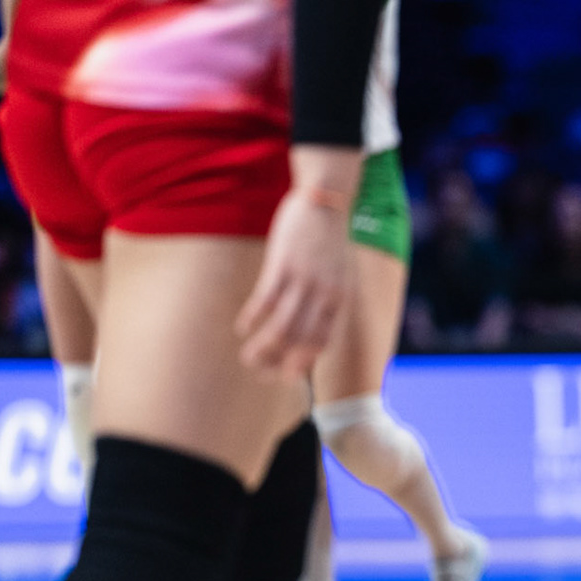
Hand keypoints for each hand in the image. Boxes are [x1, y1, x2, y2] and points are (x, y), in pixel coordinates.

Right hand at [236, 146, 355, 378]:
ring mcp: (304, 282)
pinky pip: (265, 301)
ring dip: (263, 348)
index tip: (286, 378)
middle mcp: (324, 296)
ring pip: (282, 328)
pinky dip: (253, 318)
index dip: (303, 364)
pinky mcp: (283, 266)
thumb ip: (328, 299)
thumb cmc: (328, 239)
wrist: (326, 202)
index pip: (322, 343)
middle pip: (300, 342)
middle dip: (278, 363)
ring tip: (247, 357)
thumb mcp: (338, 273)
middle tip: (260, 372)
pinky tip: (242, 328)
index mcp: (339, 300)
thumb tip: (312, 324)